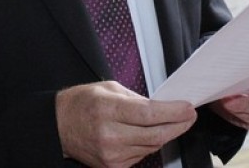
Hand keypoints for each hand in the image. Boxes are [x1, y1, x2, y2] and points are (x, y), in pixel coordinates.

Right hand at [56, 81, 196, 167]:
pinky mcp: (112, 167)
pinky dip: (149, 144)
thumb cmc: (82, 103)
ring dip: (166, 134)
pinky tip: (150, 134)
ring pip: (151, 147)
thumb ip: (136, 99)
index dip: (173, 112)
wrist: (59, 126)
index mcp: (108, 110)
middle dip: (178, 125)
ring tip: (172, 122)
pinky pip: (141, 156)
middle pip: (155, 135)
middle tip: (190, 116)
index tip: (188, 108)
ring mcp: (111, 155)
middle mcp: (110, 135)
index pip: (149, 114)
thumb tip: (162, 107)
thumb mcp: (109, 89)